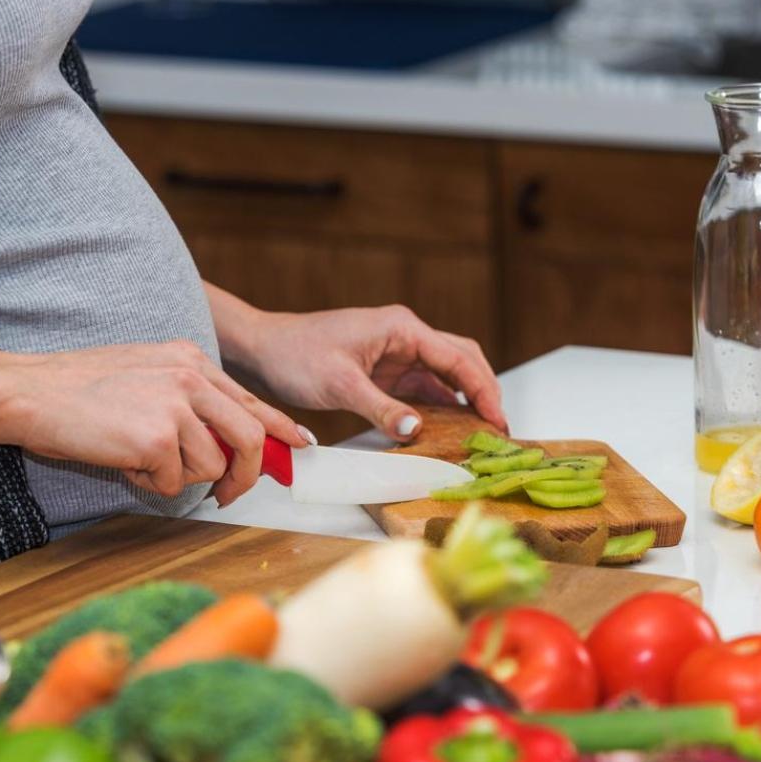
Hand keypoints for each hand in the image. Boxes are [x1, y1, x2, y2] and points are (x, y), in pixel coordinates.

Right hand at [12, 341, 305, 504]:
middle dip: (246, 476)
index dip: (279, 428)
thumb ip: (189, 398)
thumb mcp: (147, 375)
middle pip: (251, 438)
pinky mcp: (157, 437)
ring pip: (211, 466)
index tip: (299, 445)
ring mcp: (176, 405)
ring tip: (140, 460)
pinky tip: (123, 462)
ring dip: (179, 478)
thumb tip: (226, 439)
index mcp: (190, 360)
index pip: (251, 399)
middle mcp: (190, 377)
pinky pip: (174, 482)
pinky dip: (150, 483)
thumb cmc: (79, 390)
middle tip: (229, 496)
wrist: (31, 392)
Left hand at [238, 305, 506, 440]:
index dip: (483, 390)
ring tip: (481, 433)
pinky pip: (422, 389)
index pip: (458, 359)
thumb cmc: (295, 355)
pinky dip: (439, 408)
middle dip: (483, 392)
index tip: (498, 420)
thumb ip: (381, 408)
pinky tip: (448, 429)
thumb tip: (416, 429)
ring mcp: (396, 354)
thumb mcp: (340, 385)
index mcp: (402, 328)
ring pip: (445, 376)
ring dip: (464, 401)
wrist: (262, 350)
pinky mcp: (385, 372)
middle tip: (497, 429)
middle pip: (461, 361)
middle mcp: (405, 337)